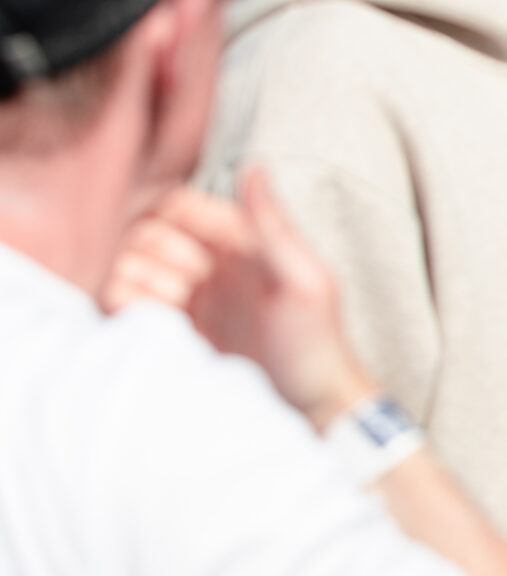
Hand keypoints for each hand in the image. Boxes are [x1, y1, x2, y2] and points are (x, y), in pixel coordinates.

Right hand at [105, 170, 376, 430]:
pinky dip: (128, 303)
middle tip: (190, 283)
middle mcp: (207, 262)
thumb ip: (274, 226)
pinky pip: (121, 301)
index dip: (167, 216)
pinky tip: (159, 322)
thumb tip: (255, 168)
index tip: (187, 247)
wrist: (307, 407)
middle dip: (154, 251)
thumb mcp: (305, 281)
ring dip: (140, 279)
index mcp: (239, 240)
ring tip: (178, 305)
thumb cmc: (315, 344)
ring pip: (125, 264)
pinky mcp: (169, 327)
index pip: (176, 202)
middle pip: (142, 230)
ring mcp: (186, 294)